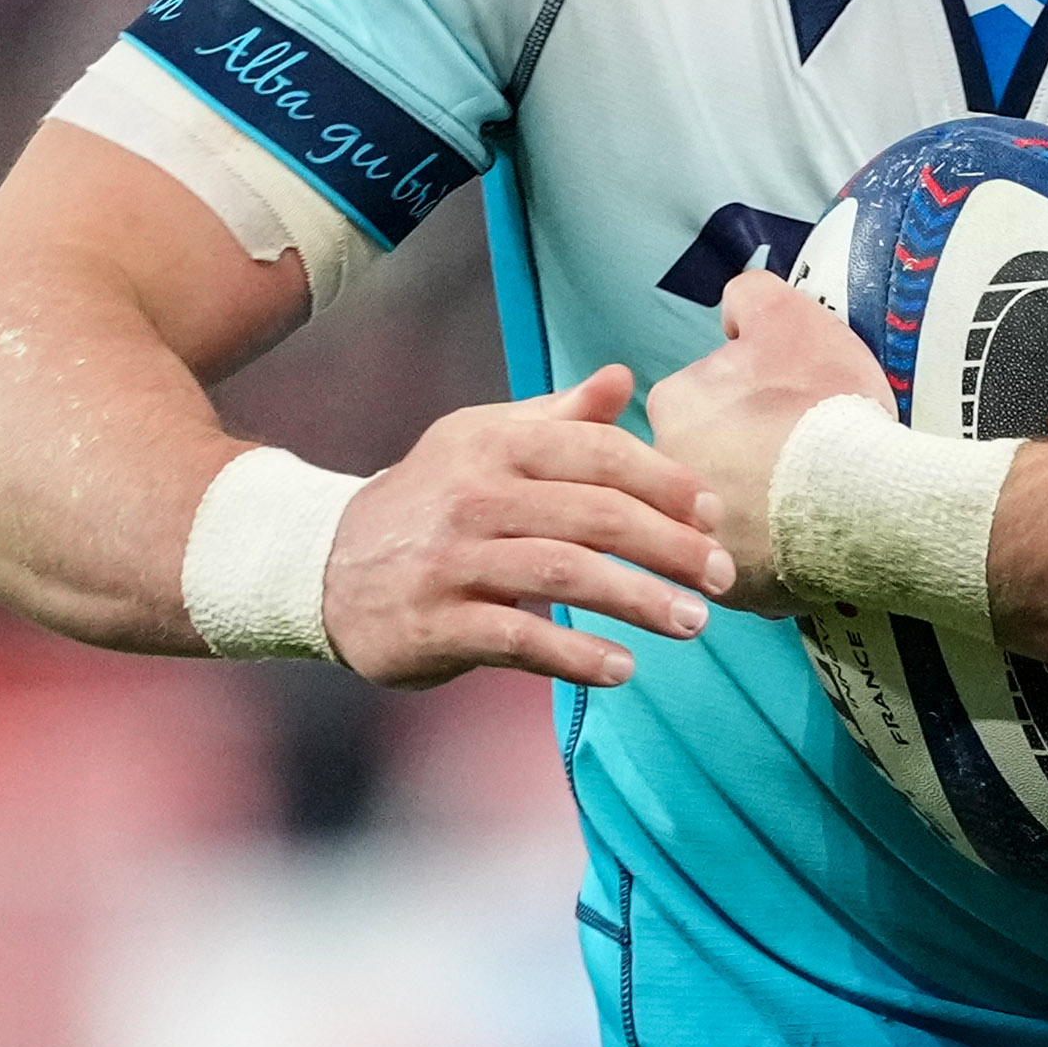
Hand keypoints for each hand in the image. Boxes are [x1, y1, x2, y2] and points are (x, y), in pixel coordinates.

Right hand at [323, 368, 738, 690]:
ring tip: (692, 623)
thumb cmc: (429, 501)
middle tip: (721, 577)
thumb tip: (624, 379)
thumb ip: (557, 418)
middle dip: (668, 547)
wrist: (326, 565)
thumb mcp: (482, 444)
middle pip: (593, 514)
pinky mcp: (438, 622)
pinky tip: (623, 667)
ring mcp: (454, 560)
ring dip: (638, 600)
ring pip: (564, 574)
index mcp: (495, 444)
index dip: (663, 480)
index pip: (596, 452)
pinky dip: (576, 655)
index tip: (713, 513)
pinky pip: (519, 640)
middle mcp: (475, 495)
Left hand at [636, 269, 894, 614]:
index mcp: (674, 405)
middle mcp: (665, 473)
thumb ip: (750, 297)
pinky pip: (746, 569)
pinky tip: (807, 547)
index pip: (698, 396)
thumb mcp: (790, 316)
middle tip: (794, 458)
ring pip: (721, 515)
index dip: (744, 398)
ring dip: (751, 510)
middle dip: (736, 458)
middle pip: (702, 457)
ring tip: (804, 507)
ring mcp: (695, 534)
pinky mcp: (729, 587)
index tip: (784, 410)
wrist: (861, 500)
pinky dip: (772, 559)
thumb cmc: (823, 402)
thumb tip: (732, 313)